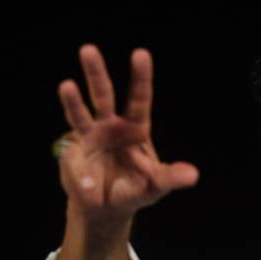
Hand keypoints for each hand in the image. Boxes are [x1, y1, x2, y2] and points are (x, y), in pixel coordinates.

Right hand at [57, 44, 198, 222]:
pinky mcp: (74, 154)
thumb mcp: (156, 185)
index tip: (140, 54)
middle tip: (89, 49)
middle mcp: (110, 127)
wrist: (108, 207)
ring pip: (80, 113)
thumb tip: (193, 175)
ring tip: (67, 85)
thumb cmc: (135, 189)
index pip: (139, 99)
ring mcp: (90, 138)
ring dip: (72, 100)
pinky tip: (88, 185)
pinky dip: (80, 171)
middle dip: (96, 73)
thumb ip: (171, 177)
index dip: (140, 78)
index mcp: (135, 129)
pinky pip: (73, 156)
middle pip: (103, 96)